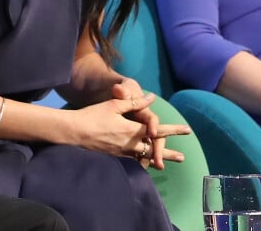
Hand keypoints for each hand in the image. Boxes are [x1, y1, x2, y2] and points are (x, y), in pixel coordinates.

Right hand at [73, 94, 189, 167]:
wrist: (74, 132)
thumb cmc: (94, 115)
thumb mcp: (115, 104)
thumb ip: (134, 102)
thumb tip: (151, 97)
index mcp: (132, 130)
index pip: (157, 130)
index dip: (173, 130)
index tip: (187, 130)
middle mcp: (129, 144)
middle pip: (153, 148)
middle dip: (168, 153)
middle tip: (182, 157)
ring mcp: (121, 152)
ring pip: (143, 156)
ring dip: (155, 158)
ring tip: (165, 164)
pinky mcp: (113, 156)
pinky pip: (131, 160)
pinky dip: (140, 161)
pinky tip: (143, 163)